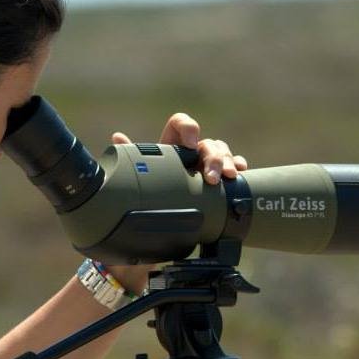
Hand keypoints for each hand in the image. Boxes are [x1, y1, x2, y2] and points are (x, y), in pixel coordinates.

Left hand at [105, 113, 247, 293]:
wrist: (154, 234)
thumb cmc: (145, 201)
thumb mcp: (138, 180)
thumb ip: (131, 159)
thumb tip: (118, 137)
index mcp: (170, 147)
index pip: (181, 125)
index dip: (187, 127)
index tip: (189, 142)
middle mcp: (190, 154)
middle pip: (206, 143)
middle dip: (213, 156)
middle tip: (210, 176)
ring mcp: (205, 167)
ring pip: (222, 154)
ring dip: (227, 162)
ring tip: (227, 177)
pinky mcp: (218, 182)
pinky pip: (233, 168)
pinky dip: (239, 167)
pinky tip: (240, 174)